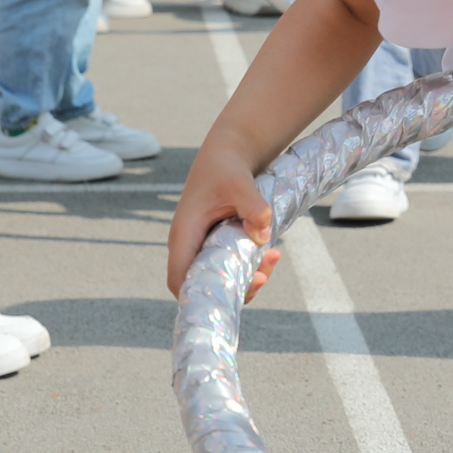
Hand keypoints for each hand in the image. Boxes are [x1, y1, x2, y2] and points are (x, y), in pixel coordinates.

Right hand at [167, 144, 279, 298]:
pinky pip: (233, 267)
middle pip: (204, 285)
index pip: (178, 279)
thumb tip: (263, 235)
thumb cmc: (225, 168)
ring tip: (274, 257)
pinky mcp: (219, 247)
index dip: (197, 295)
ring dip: (250, 278)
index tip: (230, 294)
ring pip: (222, 278)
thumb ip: (252, 206)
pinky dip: (253, 266)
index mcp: (184, 234)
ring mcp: (204, 248)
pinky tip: (273, 252)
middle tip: (263, 277)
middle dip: (236, 289)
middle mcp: (190, 246)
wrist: (227, 157)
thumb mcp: (239, 183)